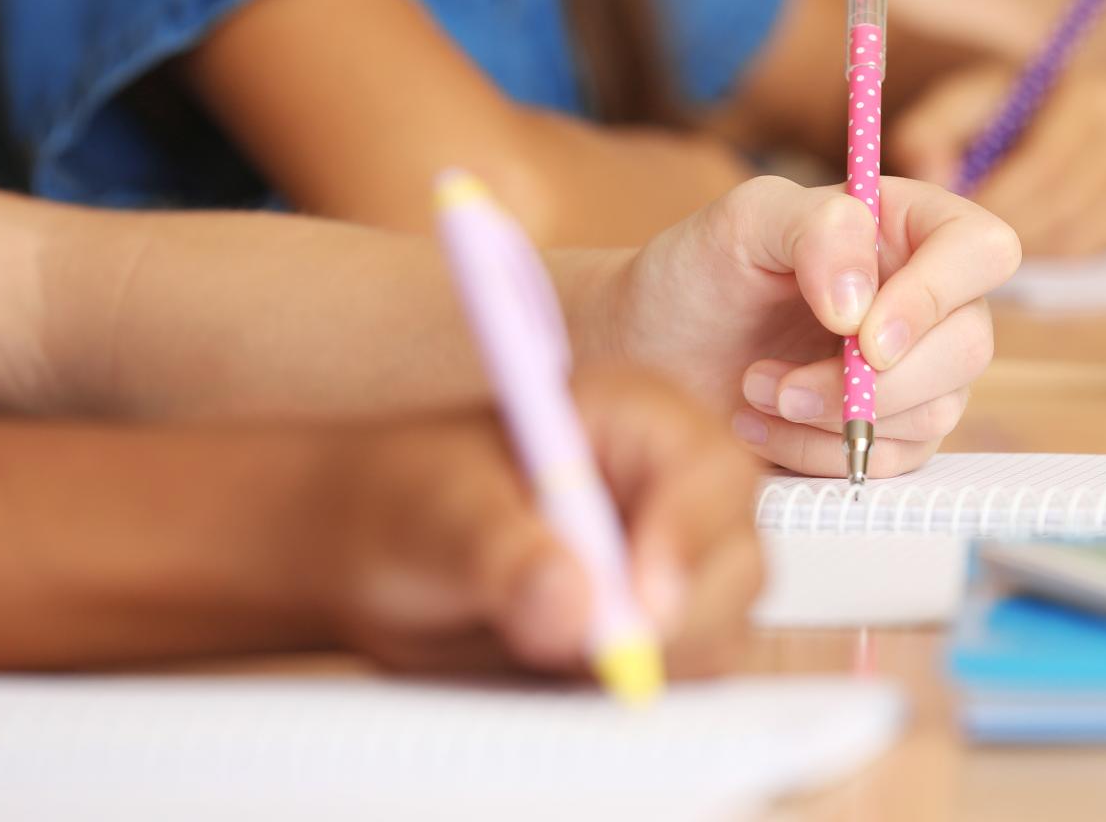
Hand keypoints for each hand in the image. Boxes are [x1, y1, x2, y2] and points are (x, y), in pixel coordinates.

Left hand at [328, 363, 760, 680]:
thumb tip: (572, 606)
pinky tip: (572, 676)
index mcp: (635, 419)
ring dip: (658, 659)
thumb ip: (503, 556)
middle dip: (682, 617)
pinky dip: (647, 686)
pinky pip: (690, 667)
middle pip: (736, 556)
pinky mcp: (661, 624)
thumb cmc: (402, 501)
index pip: (705, 471)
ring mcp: (674, 559)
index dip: (688, 536)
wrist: (369, 554)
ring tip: (553, 653)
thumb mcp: (437, 517)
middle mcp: (672, 485)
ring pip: (723, 623)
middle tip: (605, 660)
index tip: (641, 603)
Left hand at [591, 175, 1019, 477]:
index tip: (865, 336)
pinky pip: (894, 461)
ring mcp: (915, 368)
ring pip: (937, 411)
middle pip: (969, 345)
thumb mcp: (743, 222)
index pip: (982, 250)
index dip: (938, 296)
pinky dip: (820, 453)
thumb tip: (864, 303)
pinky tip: (761, 424)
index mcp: (907, 226)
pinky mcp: (891, 431)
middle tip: (781, 382)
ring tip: (753, 390)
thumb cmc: (695, 273)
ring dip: (836, 417)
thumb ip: (816, 228)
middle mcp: (925, 295)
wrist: (649, 351)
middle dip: (875, 381)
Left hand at [890, 64, 1105, 256]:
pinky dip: (1053, 254)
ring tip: (985, 246)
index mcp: (1088, 94)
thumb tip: (931, 169)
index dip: (998, 198)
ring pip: (1079, 233)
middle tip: (965, 246)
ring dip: (1025, 247)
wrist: (1052, 115)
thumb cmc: (998, 112)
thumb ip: (930, 128)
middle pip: (1065, 202)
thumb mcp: (960, 105)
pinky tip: (1022, 244)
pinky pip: (1096, 249)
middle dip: (1007, 229)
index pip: (1046, 161)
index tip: (957, 220)